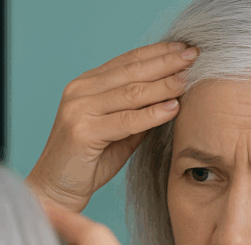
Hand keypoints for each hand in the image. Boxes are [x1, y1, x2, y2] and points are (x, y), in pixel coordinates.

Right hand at [27, 42, 198, 213]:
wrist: (55, 190)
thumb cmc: (88, 163)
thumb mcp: (118, 132)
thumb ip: (139, 113)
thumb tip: (174, 96)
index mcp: (87, 85)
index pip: (128, 60)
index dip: (158, 53)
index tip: (186, 48)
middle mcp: (80, 91)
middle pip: (131, 71)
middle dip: (166, 62)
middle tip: (195, 56)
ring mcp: (79, 109)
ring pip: (131, 92)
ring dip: (163, 85)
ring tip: (188, 79)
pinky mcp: (82, 131)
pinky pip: (126, 120)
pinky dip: (152, 114)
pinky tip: (173, 108)